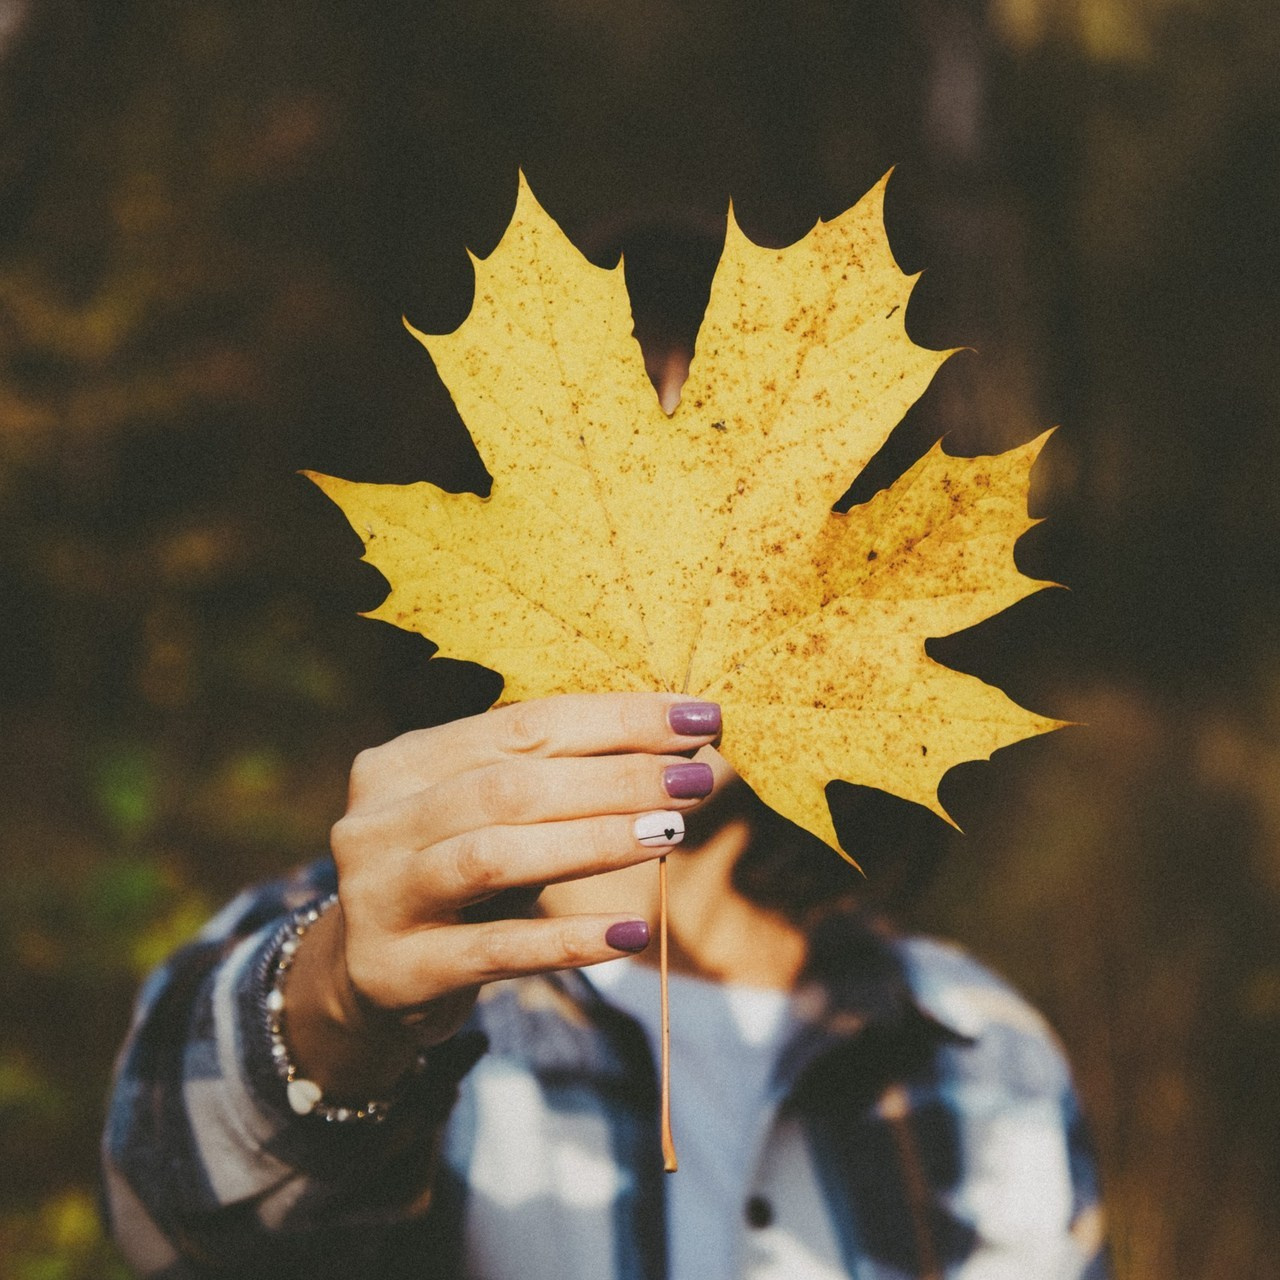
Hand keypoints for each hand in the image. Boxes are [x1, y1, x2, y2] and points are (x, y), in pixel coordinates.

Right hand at [281, 692, 720, 1097]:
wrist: (369, 977)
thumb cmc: (457, 876)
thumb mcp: (487, 817)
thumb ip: (556, 778)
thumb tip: (679, 748)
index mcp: (404, 762)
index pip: (524, 725)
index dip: (616, 719)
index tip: (698, 717)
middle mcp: (379, 821)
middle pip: (512, 788)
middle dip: (616, 779)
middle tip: (695, 780)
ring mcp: (380, 896)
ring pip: (496, 857)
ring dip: (595, 841)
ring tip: (673, 833)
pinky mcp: (397, 970)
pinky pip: (494, 951)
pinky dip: (566, 940)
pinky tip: (629, 933)